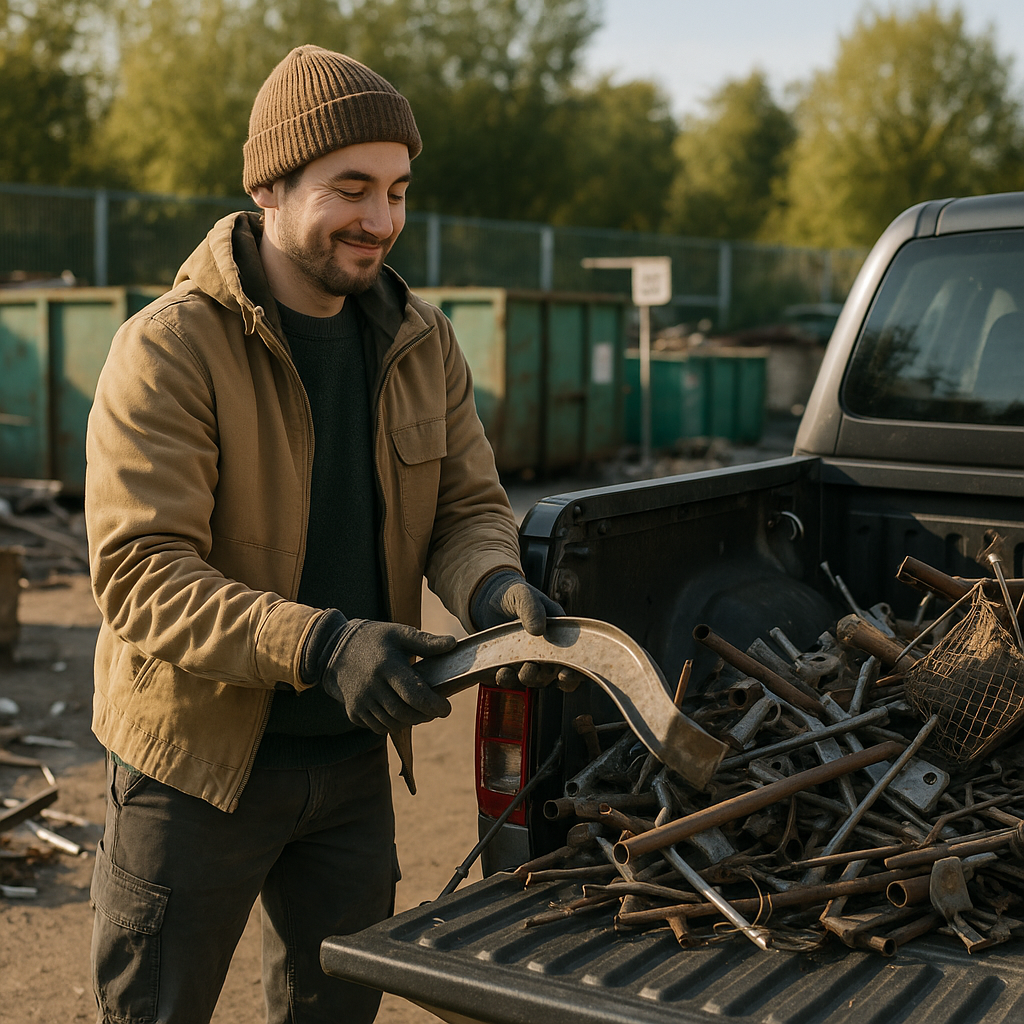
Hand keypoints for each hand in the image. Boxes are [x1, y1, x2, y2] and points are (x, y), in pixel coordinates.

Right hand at [319, 619, 455, 734]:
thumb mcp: (399, 634)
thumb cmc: (374, 640)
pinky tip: (401, 713)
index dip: (434, 705)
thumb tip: (453, 644)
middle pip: (405, 713)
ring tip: (421, 712)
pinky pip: (378, 727)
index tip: (447, 708)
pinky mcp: (353, 712)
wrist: (333, 649)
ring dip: (411, 721)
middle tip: (436, 710)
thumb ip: (426, 642)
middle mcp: (371, 687)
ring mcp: (360, 701)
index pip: (414, 695)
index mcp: (386, 666)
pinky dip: (393, 724)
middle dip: (425, 715)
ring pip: (392, 723)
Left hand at [471, 571, 583, 691]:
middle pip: (553, 676)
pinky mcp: (509, 667)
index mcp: (559, 636)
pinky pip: (510, 680)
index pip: (574, 661)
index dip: (575, 673)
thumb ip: (532, 608)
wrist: (489, 599)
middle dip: (545, 677)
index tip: (565, 674)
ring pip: (533, 680)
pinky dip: (506, 679)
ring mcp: (528, 662)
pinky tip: (501, 672)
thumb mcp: (524, 595)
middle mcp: (547, 654)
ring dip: (525, 678)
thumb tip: (538, 629)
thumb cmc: (516, 595)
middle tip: (532, 668)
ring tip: (514, 670)